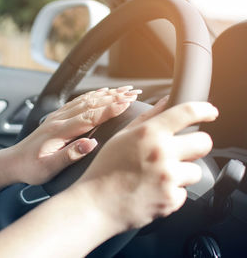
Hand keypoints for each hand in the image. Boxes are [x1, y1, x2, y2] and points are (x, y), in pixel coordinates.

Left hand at [11, 86, 141, 184]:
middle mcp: (59, 119)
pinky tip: (101, 93)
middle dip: (114, 97)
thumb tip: (91, 144)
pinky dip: (92, 96)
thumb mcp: (49, 168)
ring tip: (124, 90)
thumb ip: (70, 155)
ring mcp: (57, 117)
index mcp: (59, 131)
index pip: (89, 116)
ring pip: (85, 100)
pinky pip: (77, 102)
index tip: (128, 102)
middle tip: (134, 93)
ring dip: (106, 94)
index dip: (109, 109)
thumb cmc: (30, 168)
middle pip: (90, 104)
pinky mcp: (56, 118)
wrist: (12, 162)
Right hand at [74, 97, 218, 232]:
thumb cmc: (104, 169)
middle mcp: (161, 153)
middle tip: (181, 151)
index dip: (204, 109)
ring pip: (196, 170)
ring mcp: (168, 178)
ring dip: (182, 173)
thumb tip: (166, 101)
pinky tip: (153, 191)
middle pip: (204, 142)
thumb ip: (147, 117)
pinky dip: (172, 192)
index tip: (210, 112)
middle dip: (196, 145)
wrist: (96, 204)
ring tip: (159, 176)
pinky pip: (184, 192)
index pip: (187, 112)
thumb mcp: (121, 137)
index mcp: (148, 133)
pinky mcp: (171, 200)